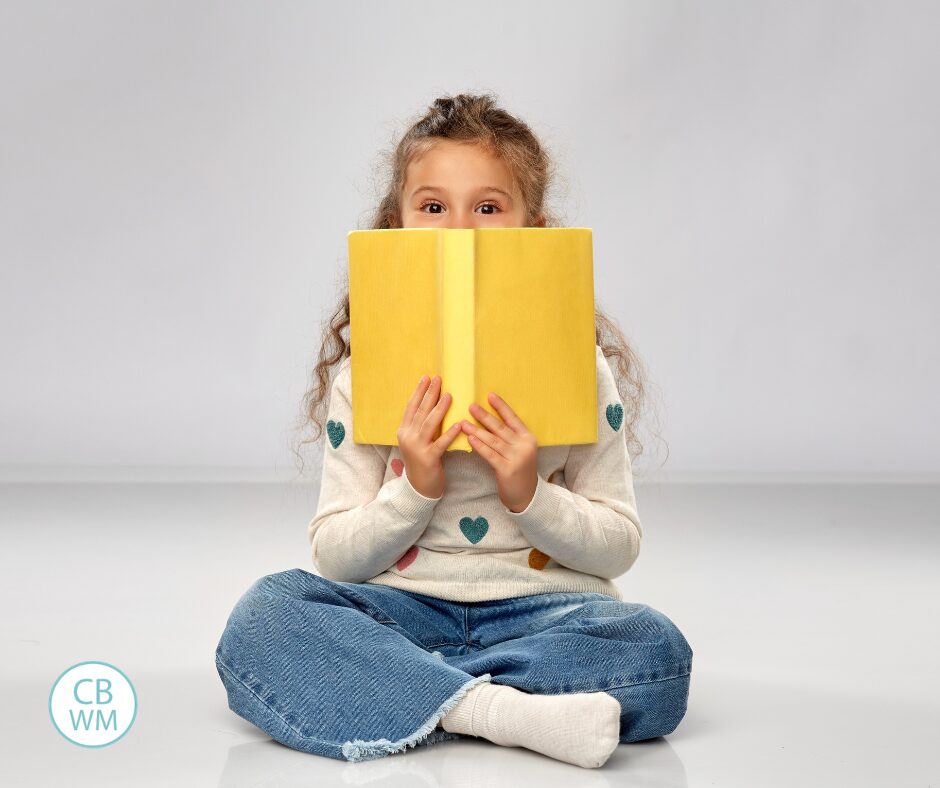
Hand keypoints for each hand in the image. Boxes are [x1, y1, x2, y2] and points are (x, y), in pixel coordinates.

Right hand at [397, 374, 462, 498]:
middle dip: (429, 394)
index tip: (427, 377)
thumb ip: (421, 425)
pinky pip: (441, 443)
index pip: (411, 407)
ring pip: (428, 425)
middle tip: (438, 379)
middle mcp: (408, 437)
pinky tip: (459, 424)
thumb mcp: (417, 441)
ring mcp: (417, 448)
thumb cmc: (422, 461)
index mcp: (404, 431)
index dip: (419, 391)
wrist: (419, 488)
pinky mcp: (428, 459)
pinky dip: (450, 433)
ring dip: (439, 409)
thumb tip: (434, 404)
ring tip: (449, 395)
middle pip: (420, 412)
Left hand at [461, 392, 538, 511]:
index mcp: (528, 437)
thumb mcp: (519, 450)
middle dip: (485, 416)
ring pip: (493, 440)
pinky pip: (490, 455)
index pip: (513, 418)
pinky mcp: (508, 470)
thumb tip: (488, 420)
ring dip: (477, 430)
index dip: (501, 406)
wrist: (526, 495)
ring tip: (463, 422)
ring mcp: (517, 457)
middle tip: (471, 406)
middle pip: (501, 428)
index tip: (489, 395)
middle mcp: (524, 445)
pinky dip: (480, 446)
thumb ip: (508, 437)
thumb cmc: (519, 469)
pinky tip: (470, 439)